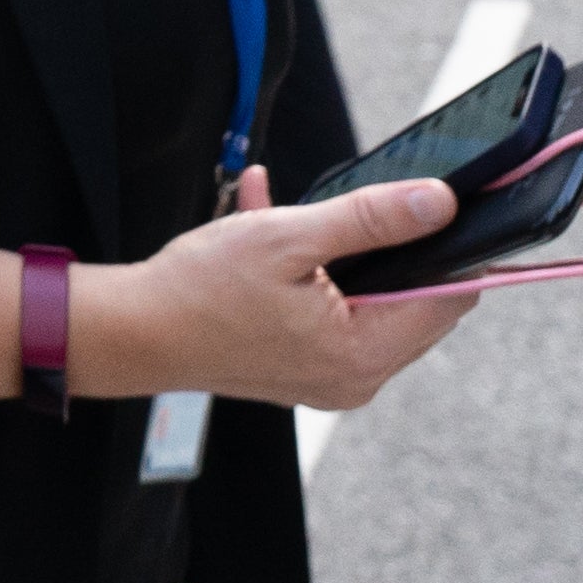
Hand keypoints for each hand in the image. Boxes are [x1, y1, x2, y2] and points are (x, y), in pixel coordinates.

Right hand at [73, 167, 479, 411]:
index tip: (435, 206)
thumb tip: (440, 203)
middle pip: (413, 303)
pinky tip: (269, 225)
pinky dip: (314, 274)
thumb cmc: (199, 290)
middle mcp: (355, 378)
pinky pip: (331, 314)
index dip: (449, 249)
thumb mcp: (289, 236)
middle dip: (388, 249)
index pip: (449, 299)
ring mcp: (329, 379)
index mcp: (362, 353)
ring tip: (293, 216)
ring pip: (368, 302)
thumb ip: (371, 218)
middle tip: (351, 207)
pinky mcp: (303, 370)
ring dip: (343, 254)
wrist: (132, 333)